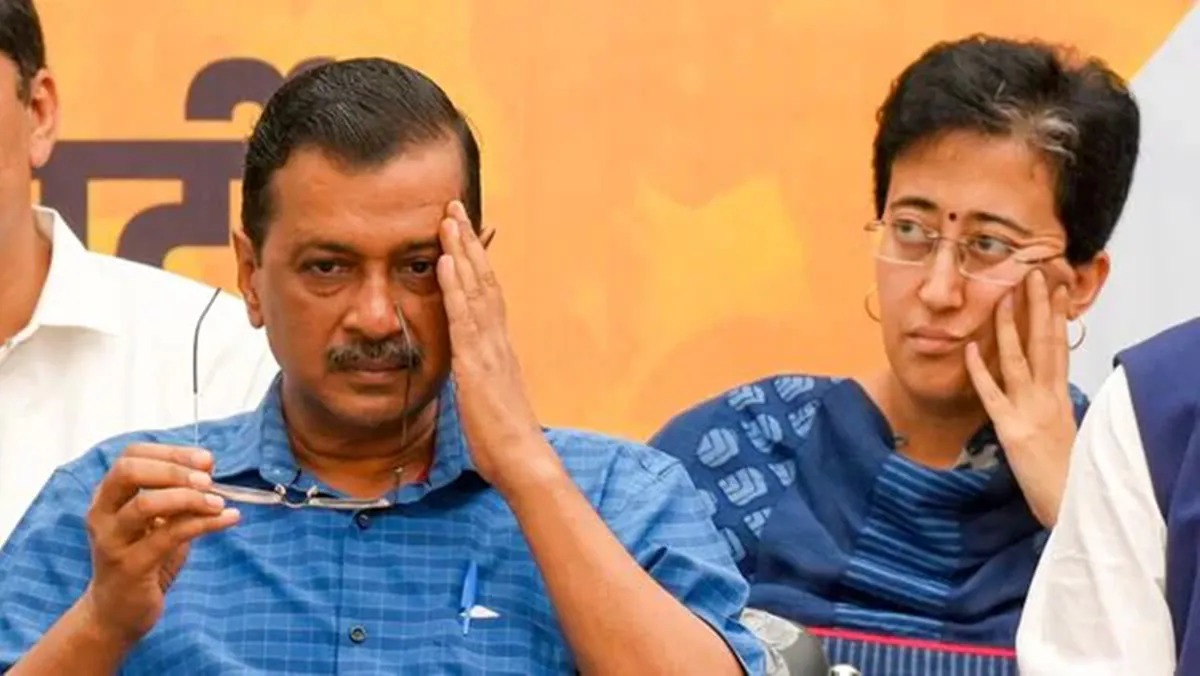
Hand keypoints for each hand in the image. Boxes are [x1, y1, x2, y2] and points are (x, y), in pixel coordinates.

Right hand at [81, 444, 239, 646]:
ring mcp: (112, 540)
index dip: (171, 451)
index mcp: (108, 495)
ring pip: (145, 505)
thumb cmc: (142, 559)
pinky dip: (204, 524)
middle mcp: (102, 513)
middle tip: (208, 479)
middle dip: (174, 469)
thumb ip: (177, 496)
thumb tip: (208, 469)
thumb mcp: (159, 522)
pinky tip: (229, 519)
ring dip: (189, 498)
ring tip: (219, 503)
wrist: (117, 613)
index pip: (132, 455)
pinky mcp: (130, 566)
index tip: (206, 460)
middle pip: (129, 472)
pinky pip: (168, 537)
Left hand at [436, 201, 556, 491]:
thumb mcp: (486, 403)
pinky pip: (464, 317)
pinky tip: (446, 261)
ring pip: (476, 289)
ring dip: (462, 251)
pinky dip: (456, 286)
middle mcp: (497, 341)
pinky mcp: (476, 363)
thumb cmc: (505, 442)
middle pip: (484, 281)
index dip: (477, 263)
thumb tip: (469, 375)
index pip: (487, 295)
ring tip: (449, 219)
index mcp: (498, 350)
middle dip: (469, 243)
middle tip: (455, 207)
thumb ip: (479, 382)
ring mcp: (489, 349)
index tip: (464, 235)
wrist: (523, 461)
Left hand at [965, 269, 1076, 527]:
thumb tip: (1043, 382)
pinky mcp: (1011, 429)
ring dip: (1011, 328)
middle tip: (1034, 275)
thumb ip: (1051, 403)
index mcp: (1060, 396)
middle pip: (1044, 344)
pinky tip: (970, 349)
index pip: (1060, 347)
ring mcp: (1029, 411)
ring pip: (1018, 361)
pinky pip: (992, 395)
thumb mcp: (1062, 428)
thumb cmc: (1066, 470)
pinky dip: (980, 371)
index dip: (1057, 316)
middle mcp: (1048, 397)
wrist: (1070, 502)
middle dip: (1040, 308)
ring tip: (1004, 298)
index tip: (1055, 289)